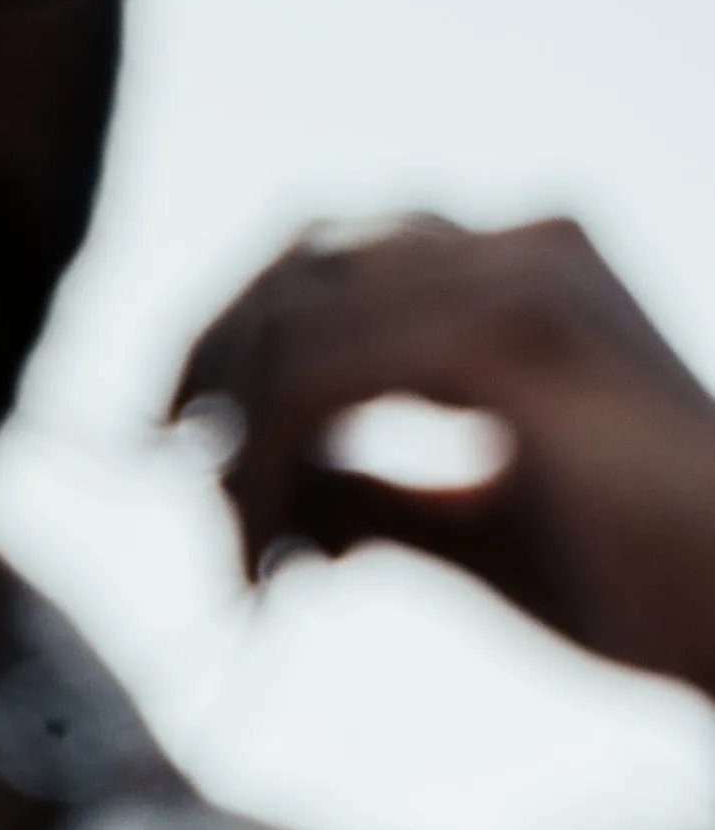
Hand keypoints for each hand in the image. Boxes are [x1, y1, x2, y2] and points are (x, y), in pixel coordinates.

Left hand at [173, 215, 714, 698]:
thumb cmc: (638, 583)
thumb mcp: (471, 526)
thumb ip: (374, 491)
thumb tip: (278, 494)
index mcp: (521, 275)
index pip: (332, 262)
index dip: (236, 351)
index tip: (192, 457)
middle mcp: (519, 247)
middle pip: (296, 265)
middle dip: (216, 384)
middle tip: (197, 507)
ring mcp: (519, 277)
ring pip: (291, 324)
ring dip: (237, 454)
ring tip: (249, 565)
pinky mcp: (509, 341)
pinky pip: (317, 378)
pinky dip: (267, 469)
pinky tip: (281, 556)